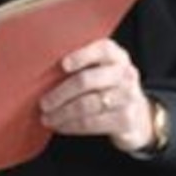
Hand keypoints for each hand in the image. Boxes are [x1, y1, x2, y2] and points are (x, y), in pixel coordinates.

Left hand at [39, 39, 154, 151]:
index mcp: (116, 56)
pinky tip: (60, 126)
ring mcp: (128, 97)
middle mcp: (125, 74)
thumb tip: (39, 67)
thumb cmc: (104, 86)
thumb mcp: (98, 69)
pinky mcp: (126, 120)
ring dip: (62, 113)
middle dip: (61, 93)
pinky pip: (93, 123)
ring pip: (87, 104)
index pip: (103, 49)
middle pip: (88, 80)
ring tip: (47, 118)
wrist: (136, 114)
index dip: (82, 56)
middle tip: (43, 103)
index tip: (63, 65)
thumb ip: (78, 63)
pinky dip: (72, 125)